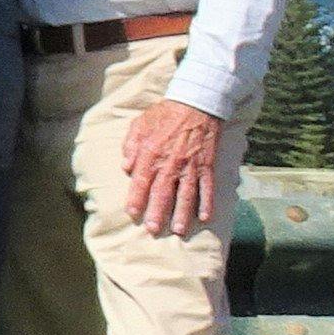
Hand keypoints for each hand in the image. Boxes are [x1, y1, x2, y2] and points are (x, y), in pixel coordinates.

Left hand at [122, 94, 228, 238]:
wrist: (196, 103)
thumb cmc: (164, 114)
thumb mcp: (139, 125)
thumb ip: (130, 147)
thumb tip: (125, 168)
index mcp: (150, 154)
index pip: (141, 182)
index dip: (136, 199)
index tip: (132, 214)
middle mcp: (170, 163)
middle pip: (163, 193)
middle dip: (157, 213)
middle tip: (153, 230)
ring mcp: (190, 165)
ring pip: (186, 194)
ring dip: (182, 214)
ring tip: (179, 231)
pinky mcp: (207, 165)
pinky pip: (208, 187)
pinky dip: (207, 203)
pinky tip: (205, 217)